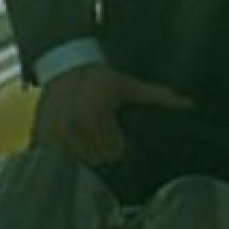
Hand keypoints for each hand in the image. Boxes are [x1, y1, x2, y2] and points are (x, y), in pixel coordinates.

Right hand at [32, 62, 190, 166]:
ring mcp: (54, 133)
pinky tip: (72, 139)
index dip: (120, 146)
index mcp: (97, 116)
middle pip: (97, 160)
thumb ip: (159, 96)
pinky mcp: (39, 136)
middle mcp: (74, 126)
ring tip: (89, 136)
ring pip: (77, 162)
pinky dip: (65, 153)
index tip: (120, 136)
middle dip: (103, 150)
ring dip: (84, 153)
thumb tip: (189, 103)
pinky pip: (56, 158)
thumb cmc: (102, 78)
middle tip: (104, 135)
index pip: (114, 152)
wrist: (65, 66)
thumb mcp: (130, 86)